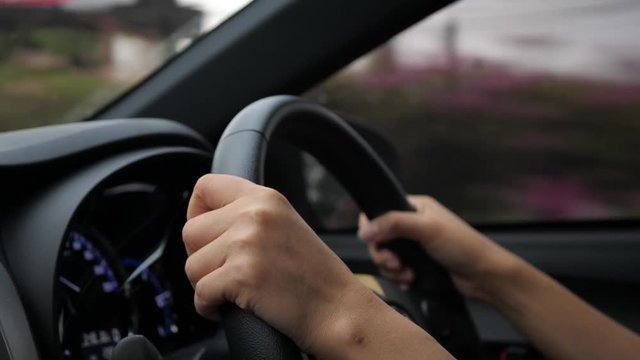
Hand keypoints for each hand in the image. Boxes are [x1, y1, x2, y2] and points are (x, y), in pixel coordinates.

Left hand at [182, 174, 375, 354]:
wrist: (338, 310)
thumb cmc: (314, 277)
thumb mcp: (285, 226)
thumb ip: (249, 216)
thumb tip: (202, 221)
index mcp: (266, 198)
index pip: (206, 186)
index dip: (197, 212)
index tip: (208, 236)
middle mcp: (255, 214)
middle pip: (190, 231)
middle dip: (201, 257)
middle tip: (226, 271)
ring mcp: (247, 244)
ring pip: (191, 266)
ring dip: (206, 285)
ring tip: (235, 290)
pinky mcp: (241, 276)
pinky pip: (200, 294)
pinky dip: (208, 307)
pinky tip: (230, 307)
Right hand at [359, 195, 517, 301]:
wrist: (485, 276)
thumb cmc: (464, 246)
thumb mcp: (427, 229)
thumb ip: (394, 224)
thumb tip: (364, 230)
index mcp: (415, 208)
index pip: (380, 212)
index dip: (372, 228)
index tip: (374, 242)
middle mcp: (413, 225)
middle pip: (380, 238)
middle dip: (383, 255)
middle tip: (395, 264)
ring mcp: (415, 246)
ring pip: (386, 257)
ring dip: (392, 270)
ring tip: (407, 275)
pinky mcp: (418, 265)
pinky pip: (396, 271)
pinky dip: (399, 278)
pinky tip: (411, 281)